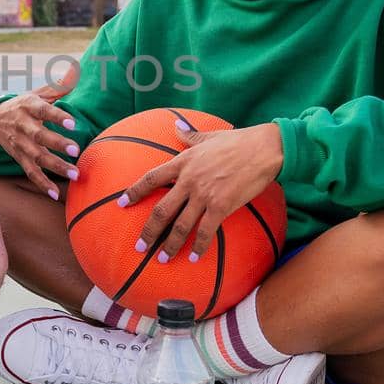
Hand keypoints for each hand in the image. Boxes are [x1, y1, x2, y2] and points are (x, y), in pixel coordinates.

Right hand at [0, 62, 81, 200]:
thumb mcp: (37, 94)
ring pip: (37, 157)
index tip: (72, 123)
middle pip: (39, 136)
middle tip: (76, 150)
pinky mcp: (19, 158)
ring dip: (55, 167)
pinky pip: (30, 173)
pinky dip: (42, 184)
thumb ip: (57, 87)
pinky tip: (55, 194)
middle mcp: (22, 126)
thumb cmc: (23, 105)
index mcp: (28, 107)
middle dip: (57, 144)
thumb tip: (75, 72)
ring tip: (74, 174)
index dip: (57, 116)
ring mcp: (20, 144)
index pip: (43, 110)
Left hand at [119, 120, 283, 262]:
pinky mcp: (221, 206)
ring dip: (169, 245)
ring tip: (161, 259)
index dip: (134, 192)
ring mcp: (204, 195)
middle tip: (139, 246)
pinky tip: (194, 258)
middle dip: (148, 231)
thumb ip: (189, 135)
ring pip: (180, 225)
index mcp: (183, 162)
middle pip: (161, 210)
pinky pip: (205, 231)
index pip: (151, 178)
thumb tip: (175, 125)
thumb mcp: (209, 136)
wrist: (263, 149)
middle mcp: (189, 180)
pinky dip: (198, 246)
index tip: (121, 204)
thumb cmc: (238, 141)